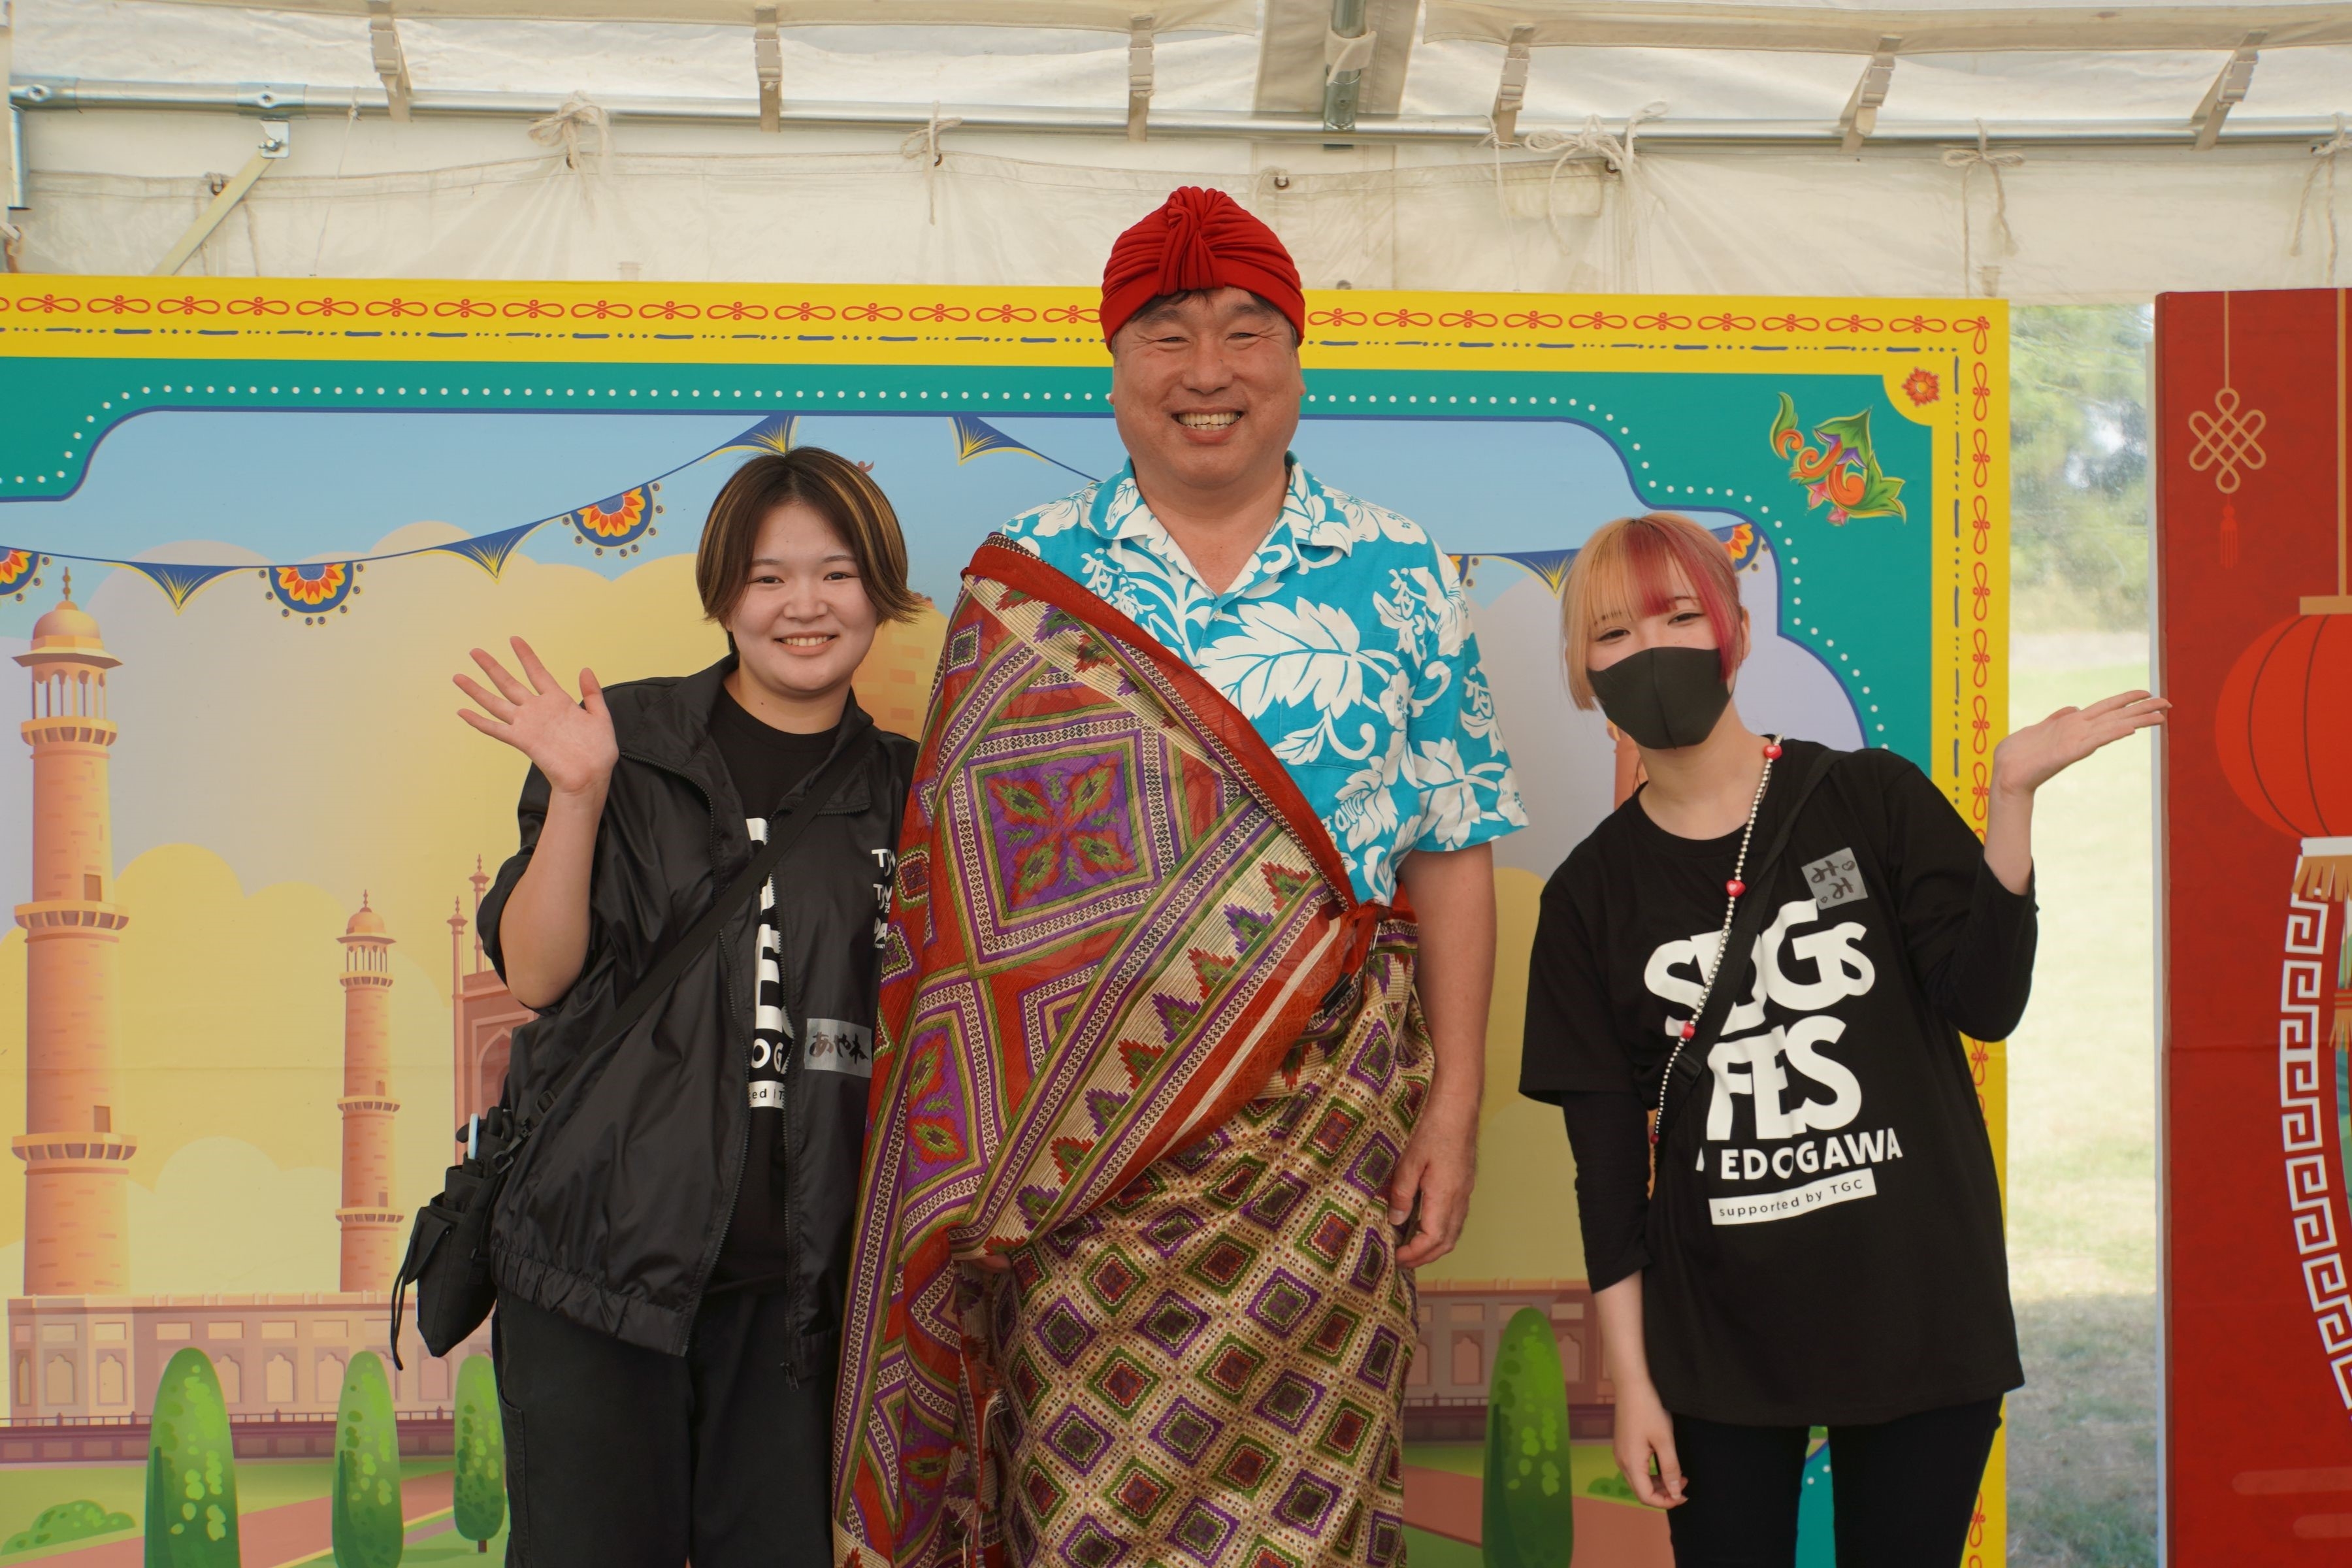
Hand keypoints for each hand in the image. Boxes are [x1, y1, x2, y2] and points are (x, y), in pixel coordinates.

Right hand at [455, 637, 618, 797]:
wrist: (591, 776)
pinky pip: (496, 729)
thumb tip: (585, 669)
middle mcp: (538, 710)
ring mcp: (528, 725)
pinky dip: (479, 721)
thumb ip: (592, 693)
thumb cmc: (598, 751)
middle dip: (492, 667)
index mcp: (557, 701)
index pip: (537, 673)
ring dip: (477, 690)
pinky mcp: (523, 740)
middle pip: (509, 683)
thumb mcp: (600, 717)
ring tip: (459, 676)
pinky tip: (462, 712)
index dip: (526, 656)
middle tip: (474, 651)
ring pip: (496, 703)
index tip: (514, 639)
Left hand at [1389, 1091, 1475, 1267]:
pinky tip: (1424, 1224)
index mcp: (1446, 1195)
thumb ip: (1403, 1194)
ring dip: (1433, 1245)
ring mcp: (1464, 1192)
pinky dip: (1440, 1230)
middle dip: (1424, 1256)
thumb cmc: (1433, 1129)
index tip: (1396, 1257)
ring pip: (1453, 1231)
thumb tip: (1397, 1221)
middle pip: (1446, 1242)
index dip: (1415, 1254)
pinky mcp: (1464, 1184)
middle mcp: (1460, 1198)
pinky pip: (1455, 1218)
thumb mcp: (1410, 1161)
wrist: (1458, 1107)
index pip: (1433, 1239)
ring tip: (1410, 1247)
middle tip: (1401, 1259)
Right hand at [1612, 1380, 1686, 1509]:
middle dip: (1663, 1494)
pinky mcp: (1623, 1446)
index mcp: (1631, 1463)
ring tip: (1678, 1475)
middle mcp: (1622, 1461)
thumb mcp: (1665, 1440)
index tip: (1684, 1496)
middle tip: (1684, 1485)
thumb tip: (1675, 1492)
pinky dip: (1651, 1473)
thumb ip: (1670, 1468)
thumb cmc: (1648, 1409)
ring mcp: (1621, 1453)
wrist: (1631, 1385)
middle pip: (1641, 1491)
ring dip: (1659, 1483)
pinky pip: (1637, 1469)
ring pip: (1639, 1480)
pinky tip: (1664, 1464)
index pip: (1646, 1497)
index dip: (1666, 1502)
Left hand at [1991, 689, 2167, 798]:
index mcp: (2073, 723)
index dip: (2127, 699)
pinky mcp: (2068, 753)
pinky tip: (2129, 730)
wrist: (2005, 774)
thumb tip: (2073, 708)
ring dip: (2136, 721)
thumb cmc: (2018, 754)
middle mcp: (2079, 731)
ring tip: (2160, 716)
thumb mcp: (2037, 729)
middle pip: (2117, 716)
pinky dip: (2111, 735)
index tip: (2148, 692)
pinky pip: (2093, 742)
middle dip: (2142, 709)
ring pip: (2112, 727)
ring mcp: (2076, 742)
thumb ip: (2056, 719)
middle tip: (2169, 703)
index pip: (2107, 708)